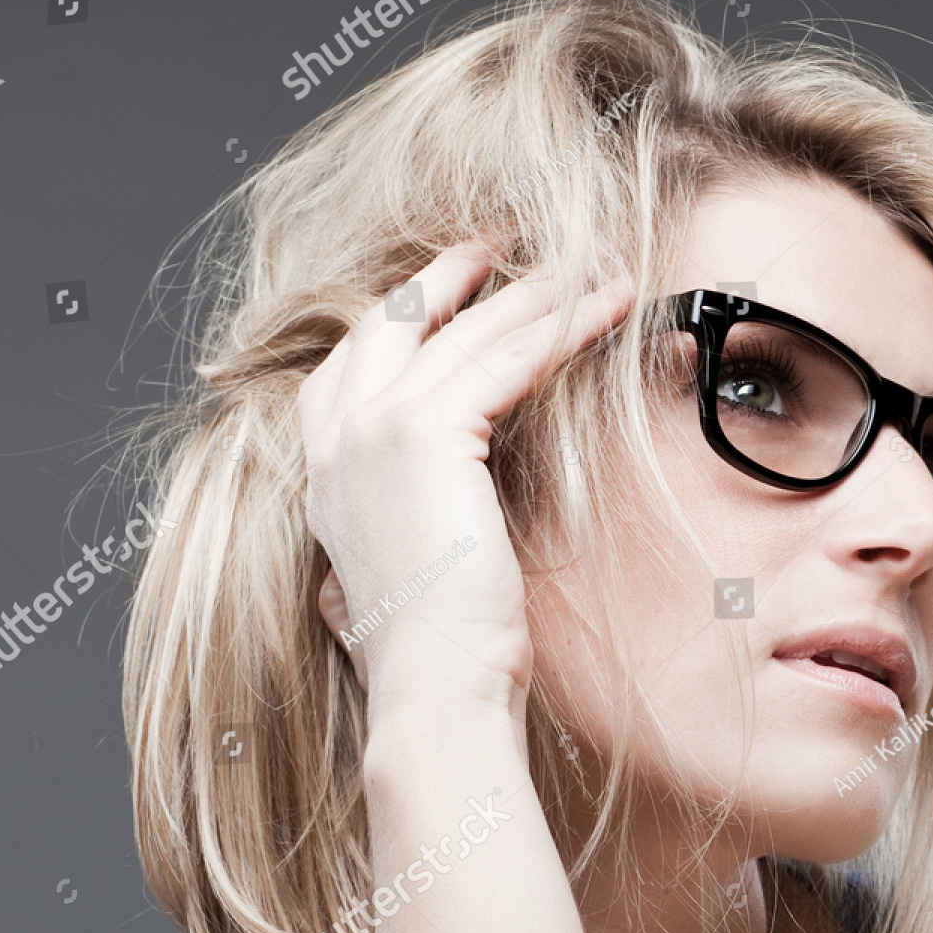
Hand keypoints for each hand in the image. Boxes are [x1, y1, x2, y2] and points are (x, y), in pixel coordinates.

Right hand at [297, 242, 634, 712]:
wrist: (436, 687)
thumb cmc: (435, 650)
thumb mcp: (398, 575)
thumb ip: (392, 535)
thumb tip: (402, 543)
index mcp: (325, 474)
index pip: (355, 364)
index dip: (405, 316)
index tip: (447, 287)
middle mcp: (337, 440)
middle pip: (395, 323)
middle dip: (450, 276)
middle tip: (500, 245)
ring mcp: (374, 430)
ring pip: (463, 334)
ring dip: (531, 294)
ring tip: (585, 270)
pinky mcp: (426, 434)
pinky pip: (507, 357)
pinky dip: (563, 324)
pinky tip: (608, 305)